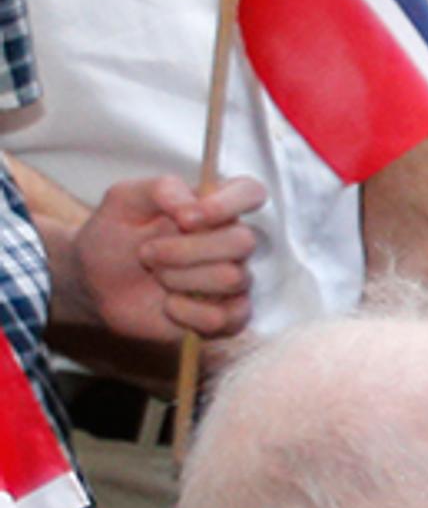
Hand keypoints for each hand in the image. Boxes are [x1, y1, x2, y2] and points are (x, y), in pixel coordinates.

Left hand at [52, 173, 265, 343]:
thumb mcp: (123, 201)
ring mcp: (233, 280)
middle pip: (243, 242)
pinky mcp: (227, 317)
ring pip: (231, 278)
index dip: (229, 203)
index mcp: (213, 207)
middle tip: (146, 253)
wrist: (97, 284)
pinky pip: (224, 317)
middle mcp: (231, 242)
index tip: (186, 218)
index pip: (250, 192)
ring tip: (157, 276)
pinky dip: (187, 313)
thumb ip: (160, 189)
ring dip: (180, 279)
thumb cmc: (114, 237)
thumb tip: (192, 204)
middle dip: (185, 250)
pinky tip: (169, 306)